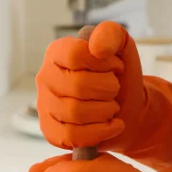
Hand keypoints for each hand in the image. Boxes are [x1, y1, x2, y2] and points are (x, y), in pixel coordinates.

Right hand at [36, 21, 171, 171]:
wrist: (127, 110)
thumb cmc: (120, 78)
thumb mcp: (122, 48)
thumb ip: (111, 34)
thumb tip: (96, 47)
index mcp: (57, 52)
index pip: (75, 55)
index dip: (103, 63)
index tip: (117, 67)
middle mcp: (45, 78)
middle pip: (77, 86)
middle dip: (107, 89)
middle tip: (115, 90)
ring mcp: (44, 106)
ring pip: (75, 113)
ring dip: (105, 111)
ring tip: (113, 107)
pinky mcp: (50, 132)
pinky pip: (72, 136)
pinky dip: (99, 132)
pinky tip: (112, 126)